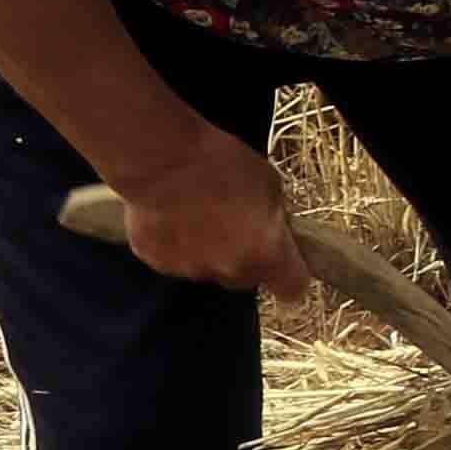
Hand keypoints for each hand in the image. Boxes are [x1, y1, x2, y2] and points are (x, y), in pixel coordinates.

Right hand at [109, 141, 313, 302]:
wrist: (161, 161)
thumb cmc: (221, 164)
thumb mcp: (269, 183)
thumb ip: (275, 216)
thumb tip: (275, 227)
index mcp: (266, 252)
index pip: (293, 288)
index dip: (291, 276)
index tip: (287, 262)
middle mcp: (231, 269)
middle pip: (247, 277)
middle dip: (247, 258)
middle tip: (238, 226)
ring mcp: (191, 270)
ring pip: (210, 269)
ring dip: (210, 251)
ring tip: (199, 216)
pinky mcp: (158, 263)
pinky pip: (176, 261)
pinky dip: (178, 246)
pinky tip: (172, 217)